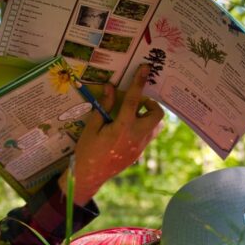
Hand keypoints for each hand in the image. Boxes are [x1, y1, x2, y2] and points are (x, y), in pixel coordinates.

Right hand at [60, 65, 164, 203]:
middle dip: (151, 104)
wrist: (89, 176)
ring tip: (131, 115)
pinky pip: (148, 135)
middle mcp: (136, 136)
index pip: (134, 100)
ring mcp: (140, 146)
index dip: (139, 82)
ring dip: (148, 116)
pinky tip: (126, 128)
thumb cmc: (87, 150)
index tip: (146, 68)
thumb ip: (104, 106)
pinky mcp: (139, 152)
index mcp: (122, 127)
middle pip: (156, 114)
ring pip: (155, 126)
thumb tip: (110, 87)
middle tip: (136, 103)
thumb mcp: (92, 127)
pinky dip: (142, 127)